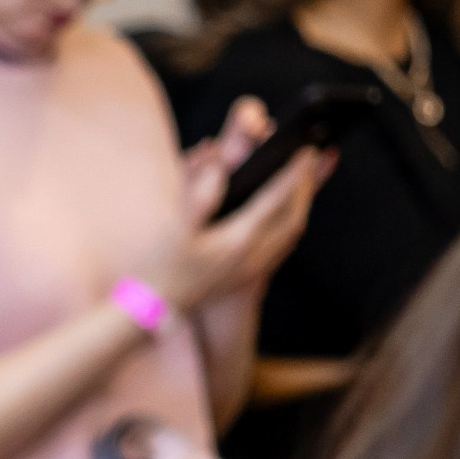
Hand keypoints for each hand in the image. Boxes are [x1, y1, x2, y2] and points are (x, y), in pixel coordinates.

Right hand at [146, 97, 333, 311]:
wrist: (151, 308)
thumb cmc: (156, 267)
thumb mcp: (172, 226)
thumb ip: (199, 193)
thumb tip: (219, 165)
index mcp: (236, 241)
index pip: (276, 201)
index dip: (294, 173)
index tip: (306, 150)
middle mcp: (251, 258)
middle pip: (293, 218)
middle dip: (304, 187)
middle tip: (308, 161)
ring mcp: (250, 271)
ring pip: (289, 234)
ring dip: (299, 206)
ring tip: (301, 184)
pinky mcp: (245, 279)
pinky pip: (280, 246)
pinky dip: (288, 224)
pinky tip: (282, 216)